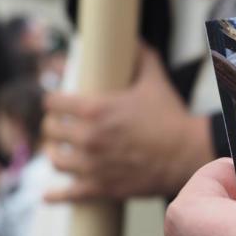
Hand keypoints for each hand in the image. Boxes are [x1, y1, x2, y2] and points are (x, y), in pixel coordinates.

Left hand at [43, 45, 213, 200]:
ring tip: (59, 151)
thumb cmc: (170, 117)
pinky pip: (68, 194)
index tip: (55, 104)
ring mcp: (92, 165)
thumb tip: (134, 40)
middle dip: (53, 127)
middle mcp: (88, 137)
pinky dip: (56, 195)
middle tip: (59, 127)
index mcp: (95, 110)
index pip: (52, 103)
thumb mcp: (154, 81)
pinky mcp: (101, 187)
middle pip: (50, 131)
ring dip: (55, 153)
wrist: (187, 153)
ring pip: (54, 160)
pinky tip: (48, 195)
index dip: (52, 101)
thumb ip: (141, 56)